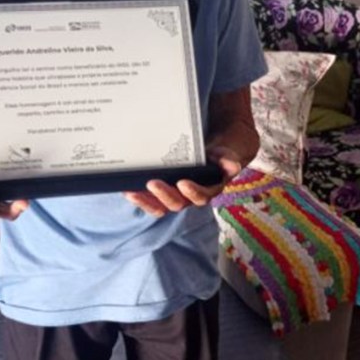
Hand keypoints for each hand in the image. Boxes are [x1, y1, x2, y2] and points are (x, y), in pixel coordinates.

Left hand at [123, 145, 241, 216]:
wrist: (215, 155)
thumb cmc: (219, 155)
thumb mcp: (226, 153)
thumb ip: (228, 158)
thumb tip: (231, 165)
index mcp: (209, 190)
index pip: (200, 197)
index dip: (192, 192)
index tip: (182, 183)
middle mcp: (191, 198)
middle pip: (177, 203)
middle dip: (163, 195)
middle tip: (151, 183)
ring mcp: (176, 197)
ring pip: (161, 206)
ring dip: (146, 201)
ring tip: (132, 192)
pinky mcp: (163, 194)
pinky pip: (151, 201)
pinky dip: (140, 197)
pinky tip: (127, 190)